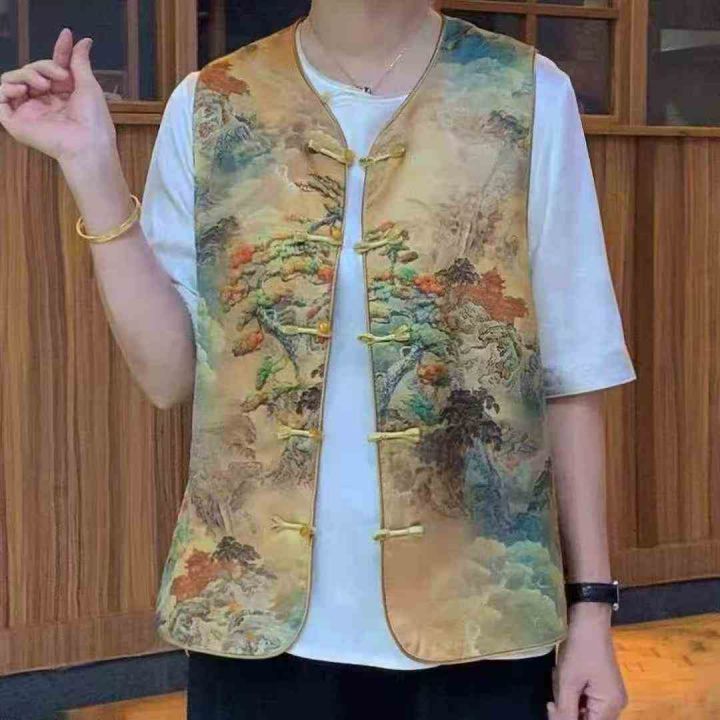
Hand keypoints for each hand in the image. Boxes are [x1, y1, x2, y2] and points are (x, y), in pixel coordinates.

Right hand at [0, 28, 115, 163]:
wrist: (88, 143)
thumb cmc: (93, 120)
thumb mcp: (88, 85)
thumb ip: (79, 61)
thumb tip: (84, 41)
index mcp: (62, 96)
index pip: (51, 68)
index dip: (58, 53)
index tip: (66, 35)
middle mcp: (44, 103)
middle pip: (31, 71)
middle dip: (43, 66)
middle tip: (59, 74)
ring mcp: (29, 112)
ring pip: (13, 80)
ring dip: (26, 74)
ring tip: (42, 84)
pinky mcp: (17, 123)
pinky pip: (0, 100)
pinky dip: (6, 89)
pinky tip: (22, 89)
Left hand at [548, 603, 628, 719]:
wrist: (589, 621)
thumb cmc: (579, 650)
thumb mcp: (567, 682)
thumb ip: (565, 711)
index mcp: (610, 706)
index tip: (553, 708)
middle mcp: (616, 705)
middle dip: (568, 712)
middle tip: (552, 701)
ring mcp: (611, 696)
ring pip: (586, 712)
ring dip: (570, 703)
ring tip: (560, 683)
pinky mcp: (604, 687)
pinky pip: (588, 701)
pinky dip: (575, 695)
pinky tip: (566, 681)